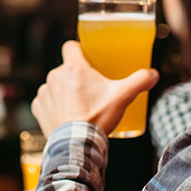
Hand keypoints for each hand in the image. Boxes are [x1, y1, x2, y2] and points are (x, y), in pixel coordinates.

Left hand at [30, 40, 158, 136]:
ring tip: (78, 105)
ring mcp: (45, 92)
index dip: (78, 49)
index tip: (86, 56)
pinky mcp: (38, 108)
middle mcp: (55, 76)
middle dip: (76, 76)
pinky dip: (54, 106)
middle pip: (66, 68)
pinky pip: (46, 101)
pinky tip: (66, 114)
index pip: (70, 46)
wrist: (76, 144)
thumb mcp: (123, 97)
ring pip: (56, 85)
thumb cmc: (97, 118)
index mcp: (74, 68)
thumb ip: (139, 81)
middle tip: (90, 89)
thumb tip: (153, 74)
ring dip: (64, 91)